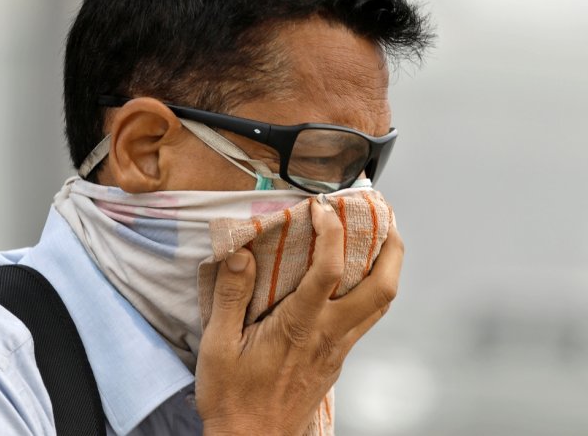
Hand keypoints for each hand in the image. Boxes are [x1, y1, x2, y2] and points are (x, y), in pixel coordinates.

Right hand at [195, 199, 403, 435]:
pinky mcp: (338, 359)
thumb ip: (230, 295)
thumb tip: (243, 253)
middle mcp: (329, 335)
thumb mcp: (217, 346)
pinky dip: (370, 289)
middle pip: (382, 288)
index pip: (329, 269)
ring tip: (378, 239)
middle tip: (382, 219)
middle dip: (390, 248)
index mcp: (299, 326)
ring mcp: (339, 349)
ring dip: (388, 267)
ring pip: (381, 304)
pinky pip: (367, 318)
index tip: (321, 208)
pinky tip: (354, 278)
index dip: (331, 231)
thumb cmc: (233, 398)